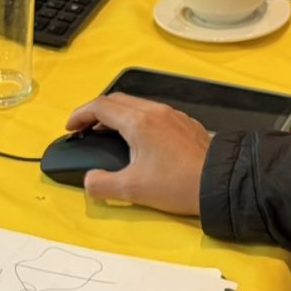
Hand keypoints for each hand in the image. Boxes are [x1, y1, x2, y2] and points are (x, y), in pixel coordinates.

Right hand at [62, 93, 211, 215]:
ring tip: (108, 132)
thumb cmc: (179, 185)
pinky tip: (140, 139)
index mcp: (139, 122)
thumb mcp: (132, 190)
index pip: (100, 107)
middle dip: (96, 111)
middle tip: (85, 127)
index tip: (71, 126)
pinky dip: (137, 119)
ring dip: (118, 114)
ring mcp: (173, 115)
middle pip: (117, 100)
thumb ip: (102, 185)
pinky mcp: (186, 123)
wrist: (220, 183)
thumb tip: (89, 180)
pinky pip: (155, 112)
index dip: (80, 115)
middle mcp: (155, 112)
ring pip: (137, 104)